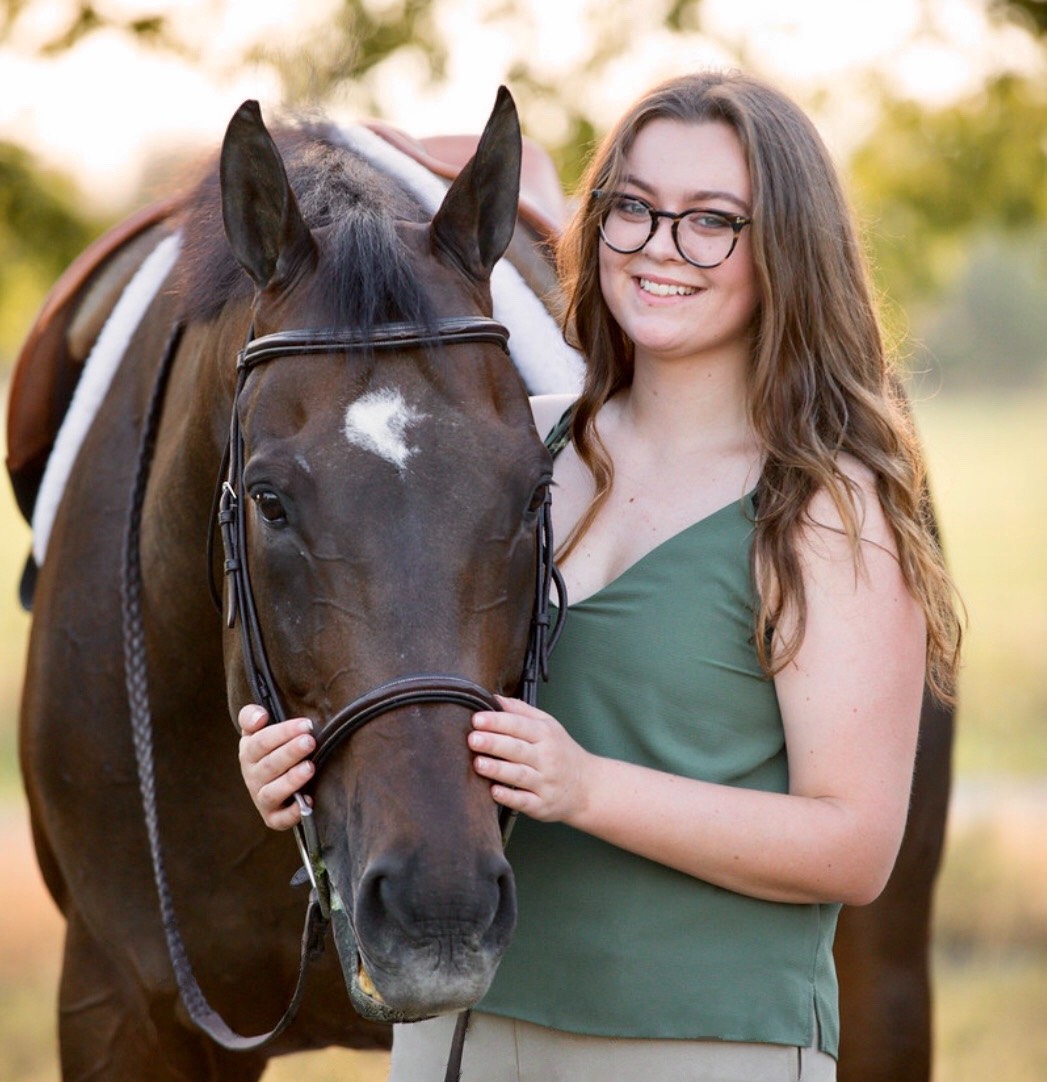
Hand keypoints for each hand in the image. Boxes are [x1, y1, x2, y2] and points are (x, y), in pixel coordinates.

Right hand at [237, 704, 315, 829]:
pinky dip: (293, 812)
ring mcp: (262, 798)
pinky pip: (280, 819)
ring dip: (291, 780)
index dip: (283, 732)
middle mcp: (253, 776)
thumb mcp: (256, 730)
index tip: (306, 724)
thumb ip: (251, 716)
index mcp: (249, 753)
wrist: (270, 780)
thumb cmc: (270, 749)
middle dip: (291, 752)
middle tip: (310, 741)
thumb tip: (260, 716)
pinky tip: (308, 801)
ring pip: (272, 792)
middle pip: (270, 765)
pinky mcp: (273, 817)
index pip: (261, 742)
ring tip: (310, 767)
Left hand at [468, 696, 591, 822]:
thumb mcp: (549, 726)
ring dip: (498, 769)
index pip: (520, 725)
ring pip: (519, 775)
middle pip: (517, 749)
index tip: (477, 719)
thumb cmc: (561, 752)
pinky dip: (510, 796)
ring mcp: (545, 783)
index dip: (498, 722)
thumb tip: (494, 698)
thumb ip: (521, 711)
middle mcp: (546, 758)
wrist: (587, 786)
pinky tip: (494, 791)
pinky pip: (525, 801)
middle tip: (473, 739)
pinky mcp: (542, 805)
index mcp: (546, 735)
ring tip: (478, 763)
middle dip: (494, 743)